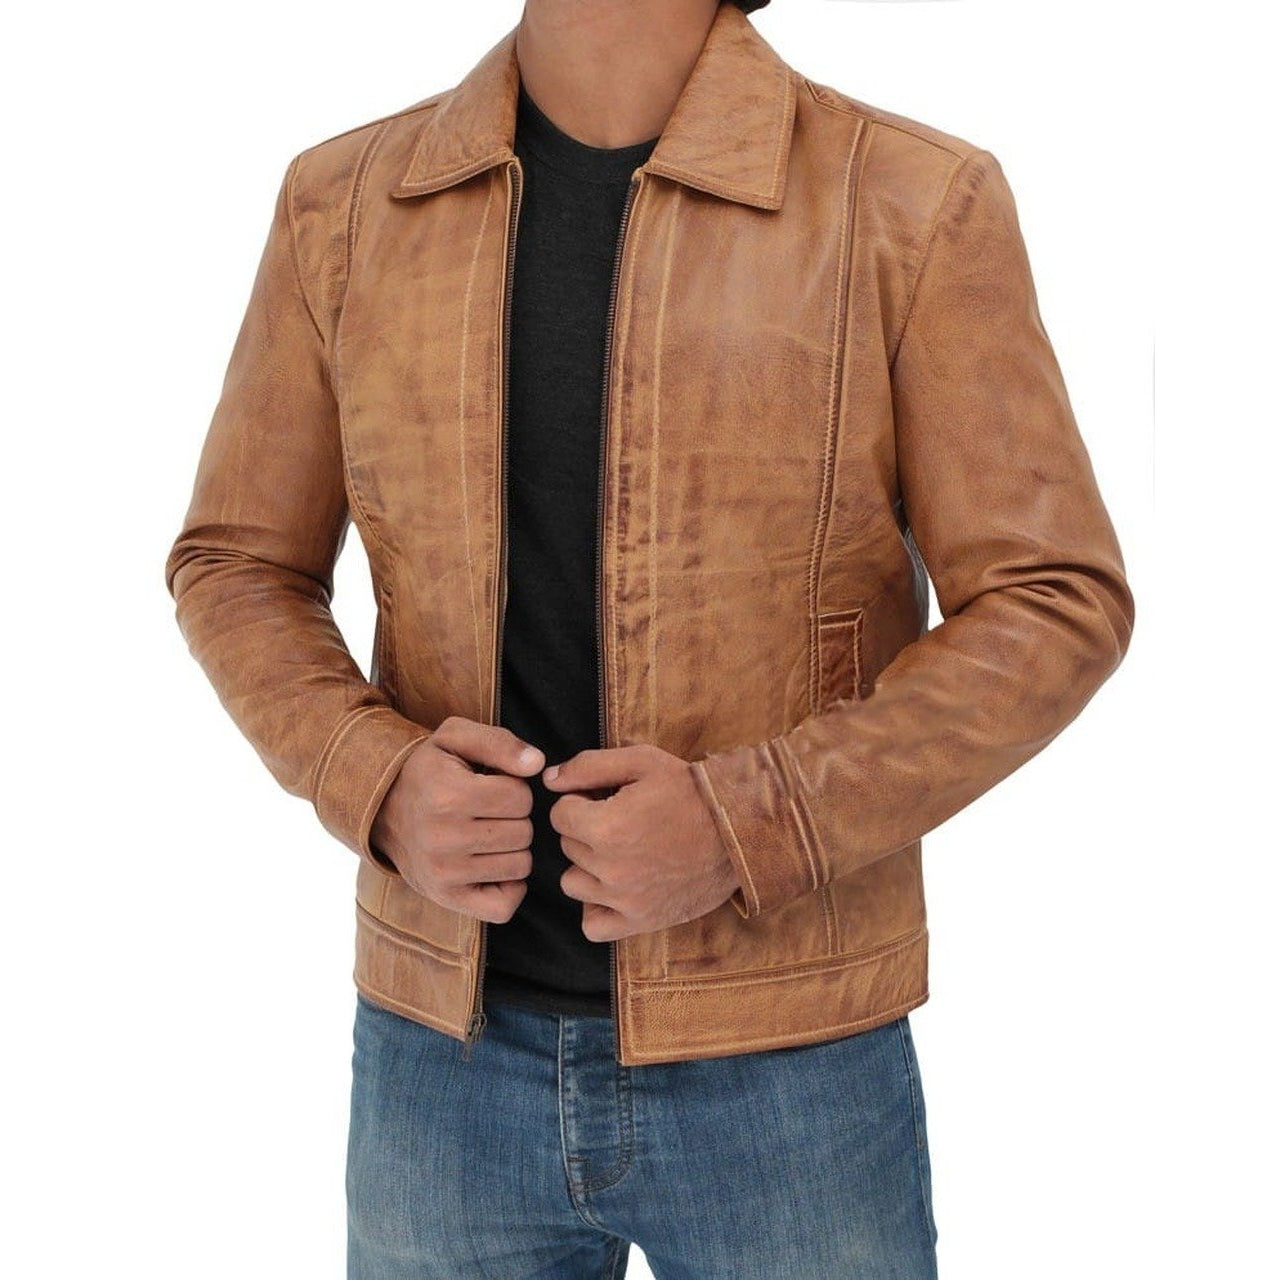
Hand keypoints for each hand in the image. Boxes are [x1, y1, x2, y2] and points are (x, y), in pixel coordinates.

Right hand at [369, 716, 544, 922]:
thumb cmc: (429, 770)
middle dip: (515, 818)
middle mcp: (442, 838)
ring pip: (520, 866)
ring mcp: (442, 873)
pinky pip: (503, 906)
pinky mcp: (445, 898)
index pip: (521, 797)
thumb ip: (500, 743)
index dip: (515, 788)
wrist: (381, 809)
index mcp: (448, 795)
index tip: (493, 787)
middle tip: (489, 812)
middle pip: (524, 833)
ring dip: (512, 849)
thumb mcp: (455, 738)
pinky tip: (494, 865)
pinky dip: (509, 888)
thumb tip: (537, 764)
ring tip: (487, 834)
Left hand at [541, 743, 740, 941]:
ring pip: (573, 883)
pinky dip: (597, 908)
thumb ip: (588, 766)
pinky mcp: (641, 921)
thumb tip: (548, 779)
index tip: (604, 799)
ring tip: (620, 852)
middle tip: (622, 821)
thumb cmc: (691, 791)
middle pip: (567, 846)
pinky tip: (614, 887)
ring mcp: (625, 900)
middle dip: (586, 830)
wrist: (741, 830)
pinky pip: (592, 925)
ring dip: (588, 867)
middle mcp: (610, 868)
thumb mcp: (642, 762)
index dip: (580, 801)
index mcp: (606, 827)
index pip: (559, 814)